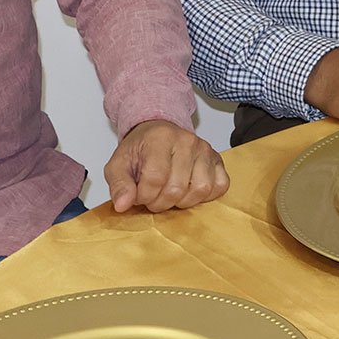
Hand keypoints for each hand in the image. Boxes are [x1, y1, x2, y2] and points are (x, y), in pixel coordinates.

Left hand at [104, 120, 229, 213]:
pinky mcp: (217, 159)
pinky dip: (205, 196)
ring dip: (182, 201)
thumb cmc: (140, 150)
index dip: (144, 196)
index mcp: (160, 138)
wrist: (158, 134)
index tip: (138, 195)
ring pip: (200, 189)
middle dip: (160, 202)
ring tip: (170, 194)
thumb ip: (118, 185)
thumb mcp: (118, 165)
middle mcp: (187, 140)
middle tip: (153, 196)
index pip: (155, 179)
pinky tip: (189, 191)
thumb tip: (122, 205)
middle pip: (177, 188)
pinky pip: (220, 185)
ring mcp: (205, 149)